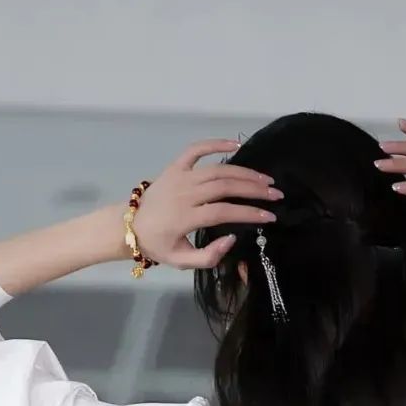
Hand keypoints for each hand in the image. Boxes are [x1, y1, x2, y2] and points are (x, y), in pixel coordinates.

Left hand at [133, 139, 280, 269]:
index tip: (269, 217)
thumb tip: (232, 238)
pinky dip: (216, 144)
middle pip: (225, 186)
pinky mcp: (175, 166)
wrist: (131, 226)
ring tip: (265, 179)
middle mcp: (185, 193)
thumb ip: (208, 257)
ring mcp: (180, 176)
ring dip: (244, 172)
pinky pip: (197, 150)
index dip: (249, 213)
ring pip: (217, 169)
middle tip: (275, 194)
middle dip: (253, 190)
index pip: (224, 211)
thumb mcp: (182, 261)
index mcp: (186, 217)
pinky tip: (236, 144)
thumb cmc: (159, 246)